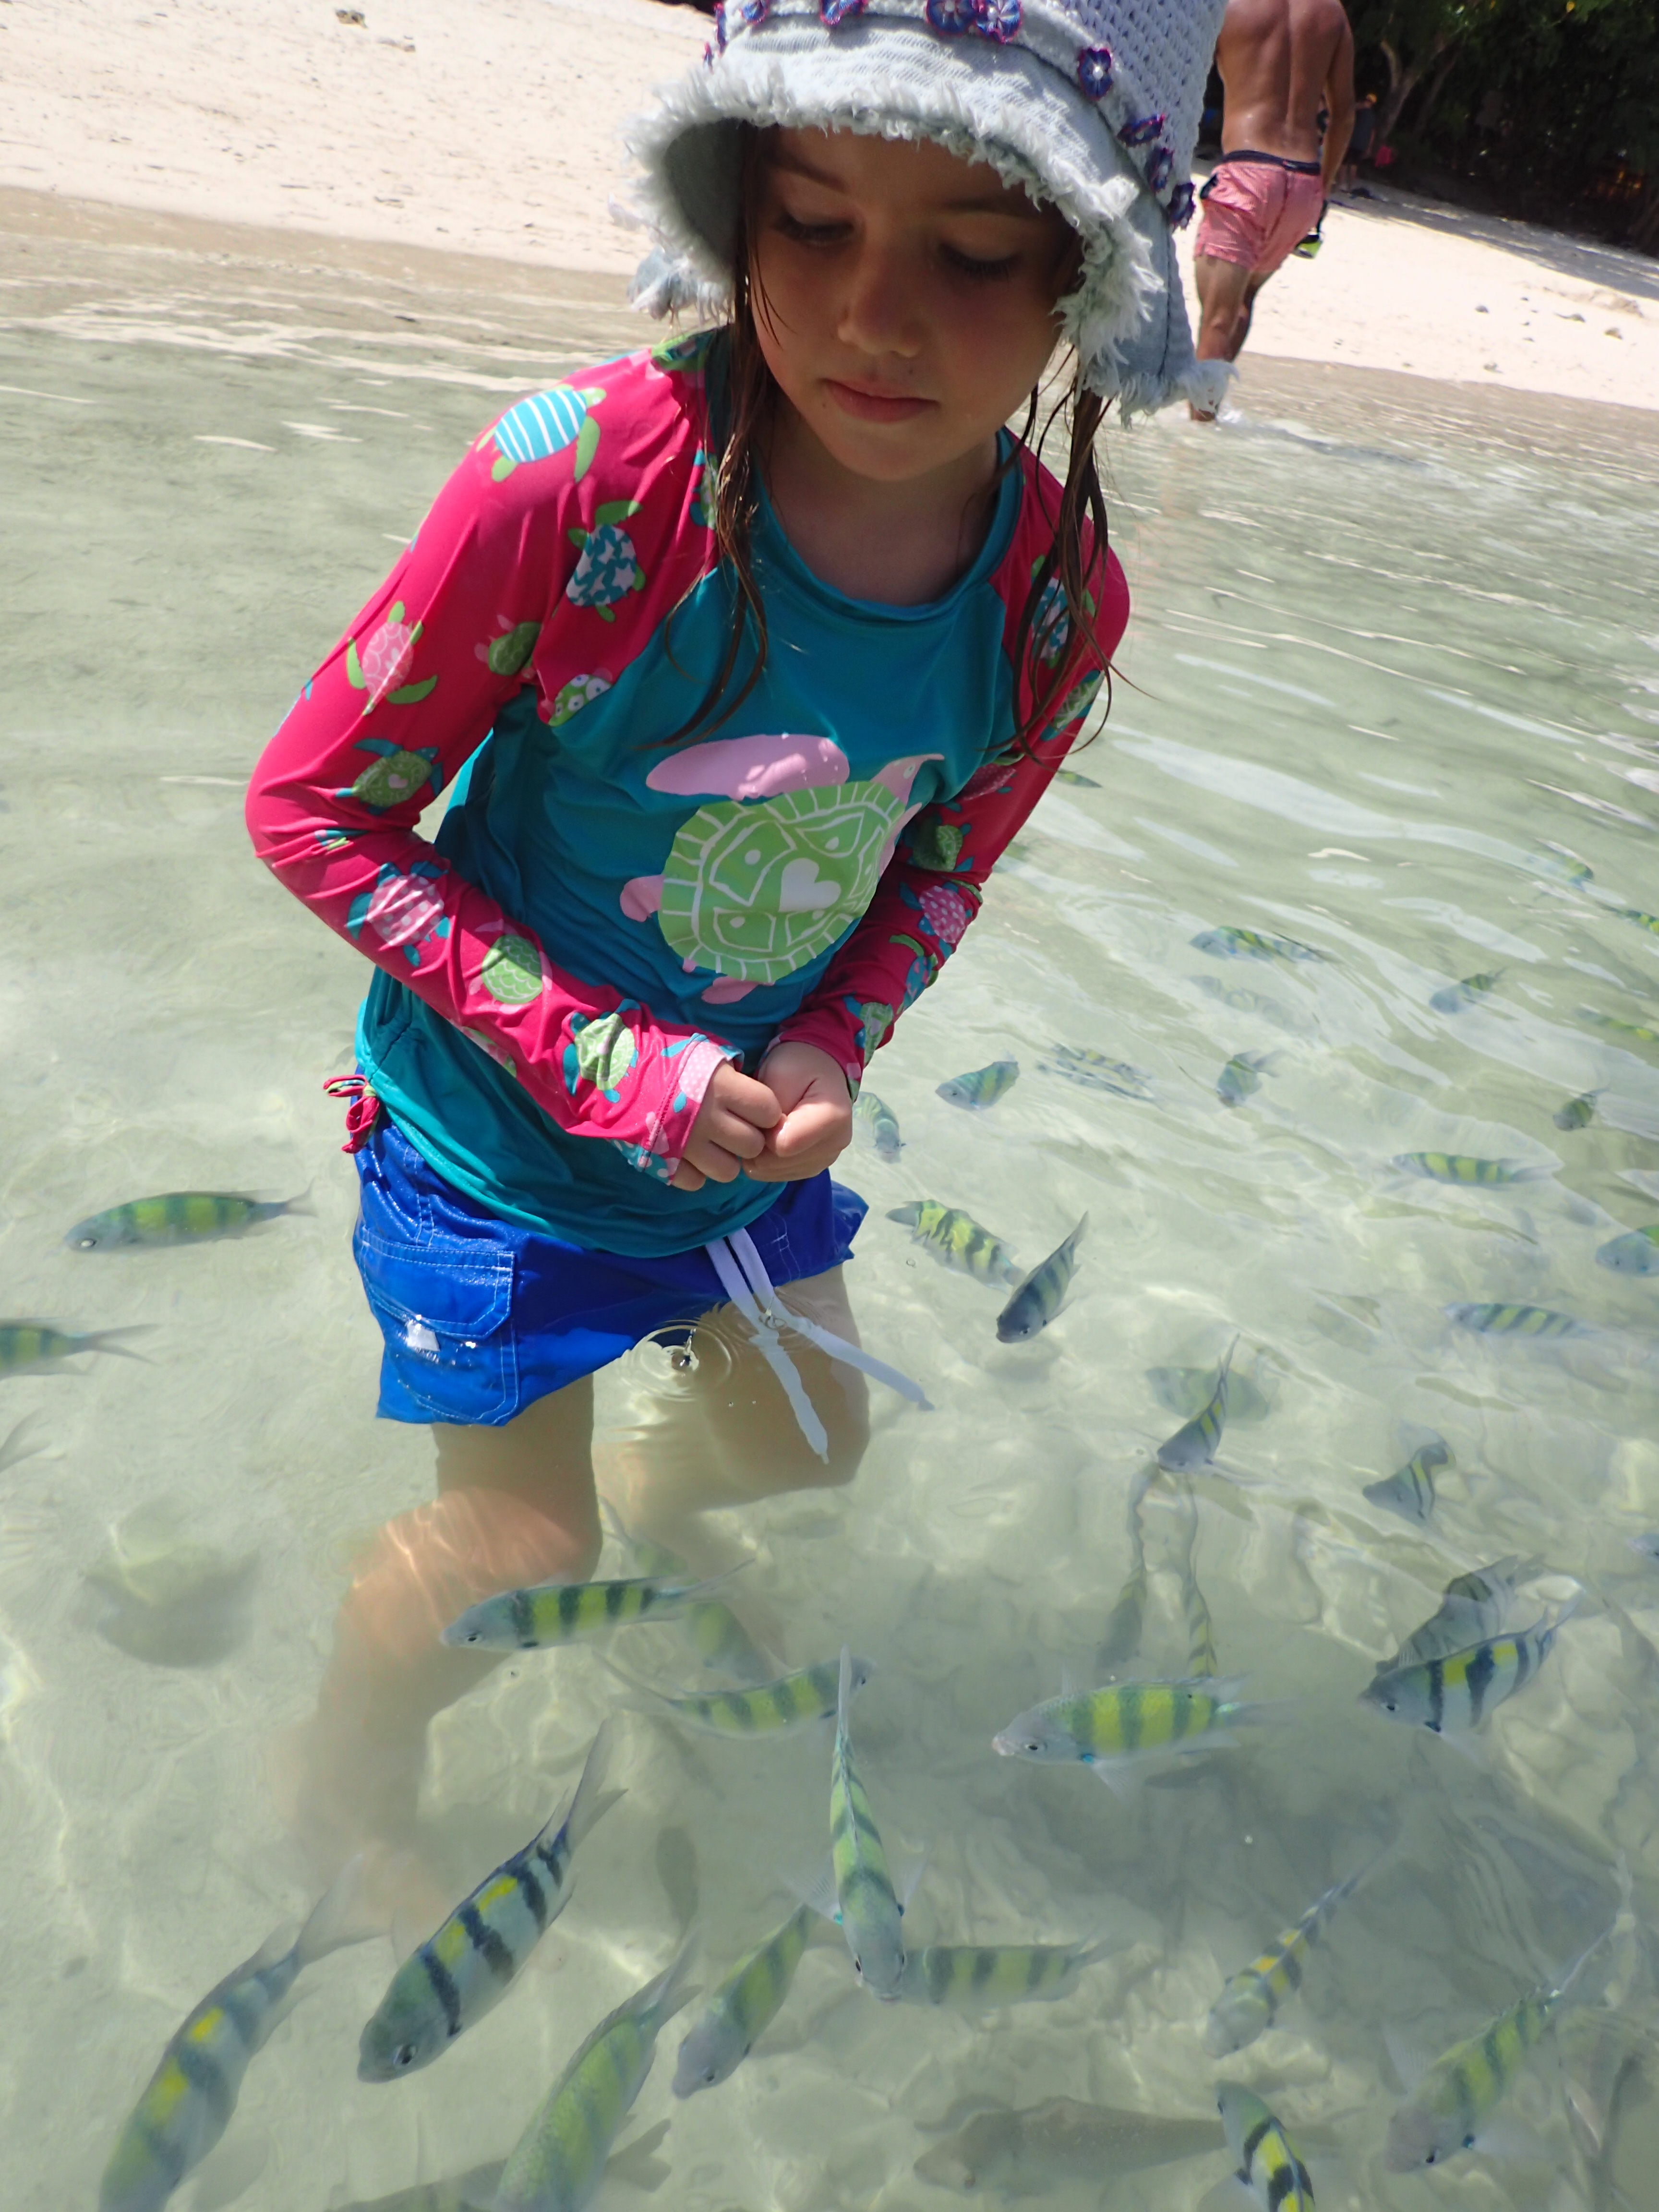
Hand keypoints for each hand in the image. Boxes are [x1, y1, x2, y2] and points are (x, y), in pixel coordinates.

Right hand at [670, 1060, 780, 1191]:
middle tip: (733, 1129)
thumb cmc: (660, 1054)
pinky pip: (696, 1182)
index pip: (769, 1111)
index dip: (765, 1112)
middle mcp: (708, 1118)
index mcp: (722, 1086)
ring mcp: (686, 1144)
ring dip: (724, 1160)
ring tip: (711, 1145)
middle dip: (747, 1139)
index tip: (754, 1109)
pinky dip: (695, 1172)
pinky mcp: (665, 1163)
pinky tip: (687, 1154)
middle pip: (752, 1146)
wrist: (610, 1068)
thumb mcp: (703, 1053)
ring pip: (728, 1171)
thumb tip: (754, 1096)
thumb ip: (732, 1076)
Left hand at [744, 1042, 853, 1183]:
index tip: (761, 1113)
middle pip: (778, 1163)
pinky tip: (769, 1139)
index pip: (782, 1146)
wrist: (819, 1066)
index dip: (761, 1132)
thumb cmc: (798, 1064)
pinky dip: (767, 1162)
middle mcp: (836, 1144)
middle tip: (758, 1120)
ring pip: (776, 1173)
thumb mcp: (780, 1074)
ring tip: (765, 1127)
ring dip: (761, 1154)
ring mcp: (828, 1158)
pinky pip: (780, 1175)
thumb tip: (763, 1143)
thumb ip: (771, 1109)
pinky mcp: (816, 1166)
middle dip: (758, 1145)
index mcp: (832, 1118)